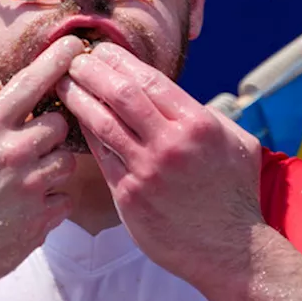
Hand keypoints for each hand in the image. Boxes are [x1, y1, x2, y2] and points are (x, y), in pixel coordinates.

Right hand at [0, 35, 87, 294]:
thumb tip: (3, 88)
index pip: (32, 83)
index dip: (57, 60)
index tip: (77, 45)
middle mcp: (14, 152)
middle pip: (60, 124)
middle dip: (51, 131)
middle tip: (32, 144)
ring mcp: (31, 186)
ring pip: (66, 161)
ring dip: (51, 166)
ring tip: (25, 180)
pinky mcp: (43, 217)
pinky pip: (64, 196)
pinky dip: (51, 200)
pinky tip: (26, 206)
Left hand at [56, 42, 264, 289]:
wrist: (229, 250)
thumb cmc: (236, 194)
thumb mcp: (238, 144)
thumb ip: (209, 116)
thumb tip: (180, 98)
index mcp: (198, 124)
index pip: (149, 79)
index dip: (120, 60)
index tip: (102, 50)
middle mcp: (170, 144)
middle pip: (120, 94)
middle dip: (93, 71)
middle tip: (75, 59)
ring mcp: (146, 171)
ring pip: (102, 123)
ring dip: (78, 98)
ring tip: (63, 83)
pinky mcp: (129, 197)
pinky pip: (101, 157)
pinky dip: (87, 134)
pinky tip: (75, 120)